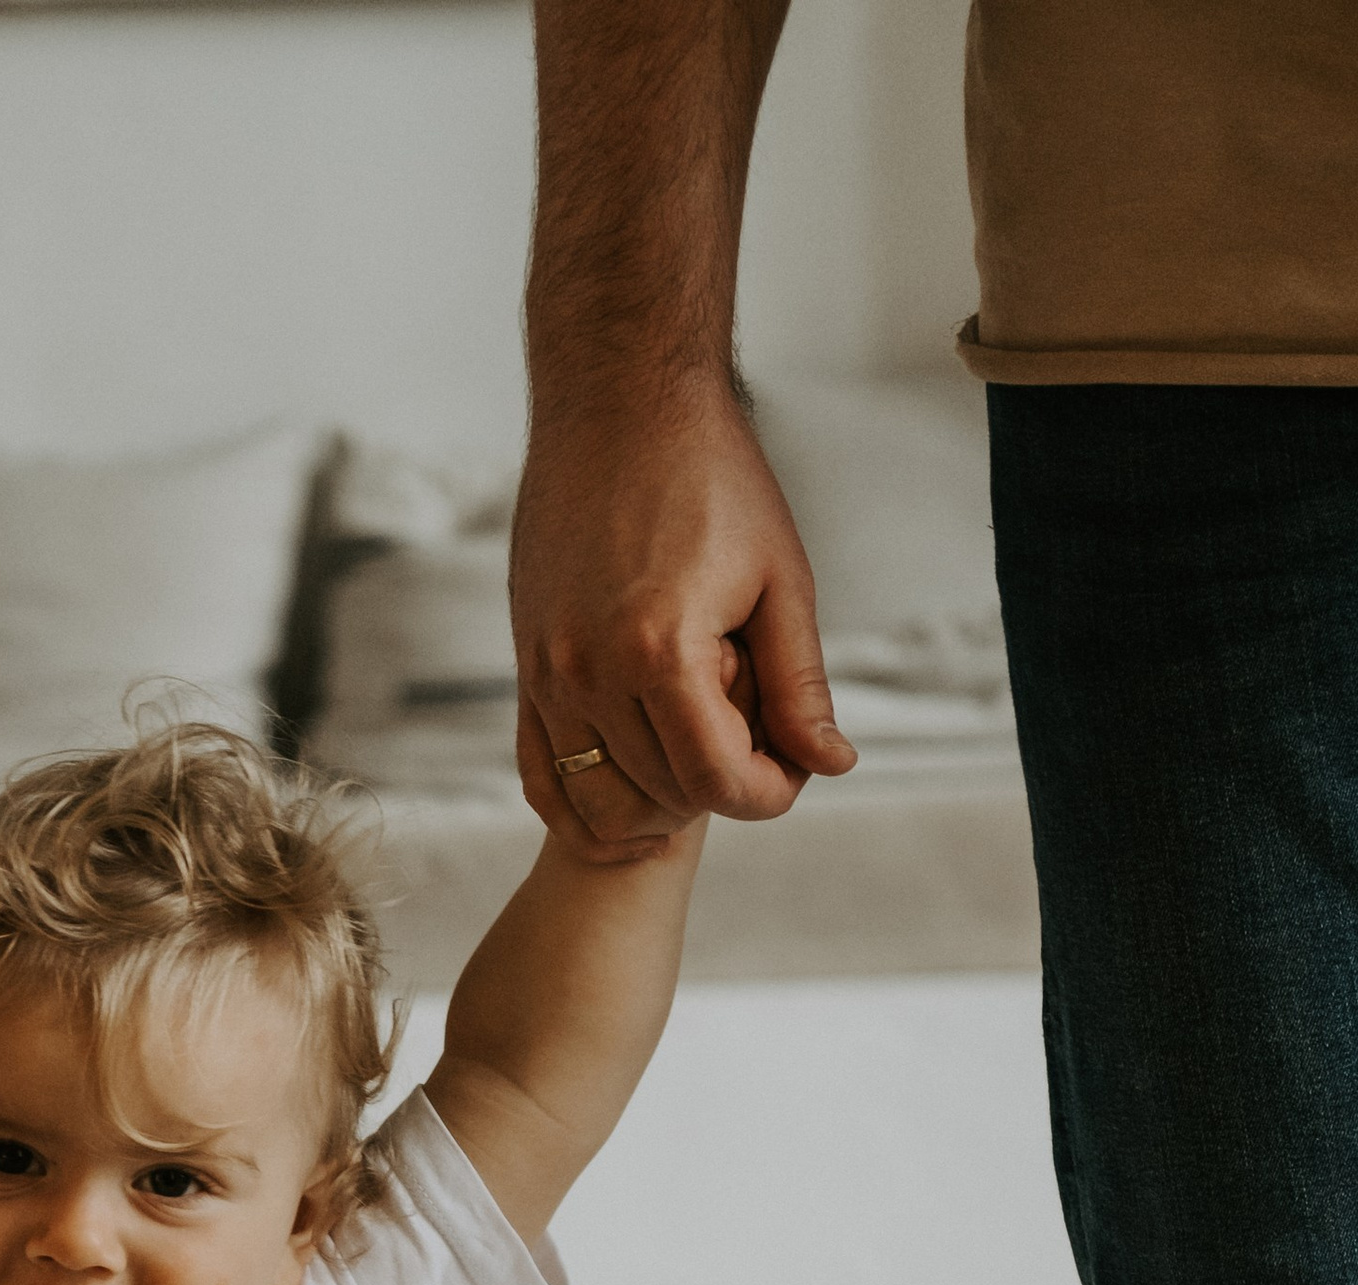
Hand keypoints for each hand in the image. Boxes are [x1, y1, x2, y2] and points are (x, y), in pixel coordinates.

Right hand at [511, 374, 853, 860]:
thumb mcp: (779, 579)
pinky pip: (540, 775)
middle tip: (761, 755)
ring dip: (658, 805)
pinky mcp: (525, 666)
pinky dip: (583, 808)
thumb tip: (832, 765)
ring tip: (704, 770)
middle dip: (723, 792)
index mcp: (660, 649)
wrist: (618, 402)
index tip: (794, 775)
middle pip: (662, 794)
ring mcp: (547, 674)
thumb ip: (798, 683)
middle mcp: (590, 672)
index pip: (714, 780)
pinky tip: (634, 809)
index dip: (767, 795)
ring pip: (598, 800)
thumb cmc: (712, 477)